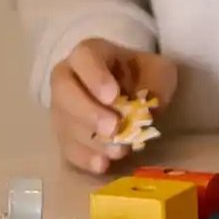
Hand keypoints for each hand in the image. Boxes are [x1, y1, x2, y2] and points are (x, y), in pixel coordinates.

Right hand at [49, 39, 179, 174]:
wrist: (127, 88)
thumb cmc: (141, 75)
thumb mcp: (158, 70)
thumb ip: (156, 84)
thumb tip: (147, 110)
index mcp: (89, 54)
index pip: (84, 59)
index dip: (95, 77)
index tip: (113, 96)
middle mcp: (66, 77)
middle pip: (64, 92)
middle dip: (88, 113)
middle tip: (113, 128)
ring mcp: (61, 107)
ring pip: (64, 123)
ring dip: (90, 140)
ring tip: (118, 150)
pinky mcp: (64, 133)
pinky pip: (66, 146)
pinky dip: (83, 158)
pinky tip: (102, 164)